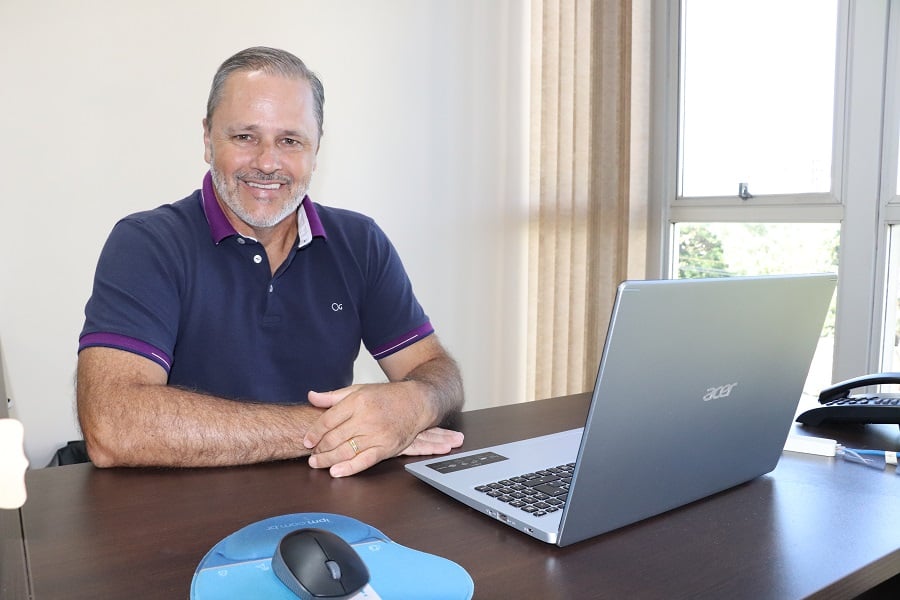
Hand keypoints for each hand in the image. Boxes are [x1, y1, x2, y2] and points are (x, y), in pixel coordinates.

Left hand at [302, 384, 462, 476]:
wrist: (416, 402)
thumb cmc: (386, 396)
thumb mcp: (359, 390)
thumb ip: (333, 396)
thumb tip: (311, 396)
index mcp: (357, 401)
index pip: (328, 420)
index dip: (314, 433)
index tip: (307, 441)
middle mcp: (366, 418)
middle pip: (334, 438)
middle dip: (319, 449)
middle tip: (311, 455)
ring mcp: (377, 434)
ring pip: (346, 451)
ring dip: (328, 460)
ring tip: (317, 463)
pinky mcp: (386, 448)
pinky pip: (364, 461)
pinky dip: (349, 468)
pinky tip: (336, 471)